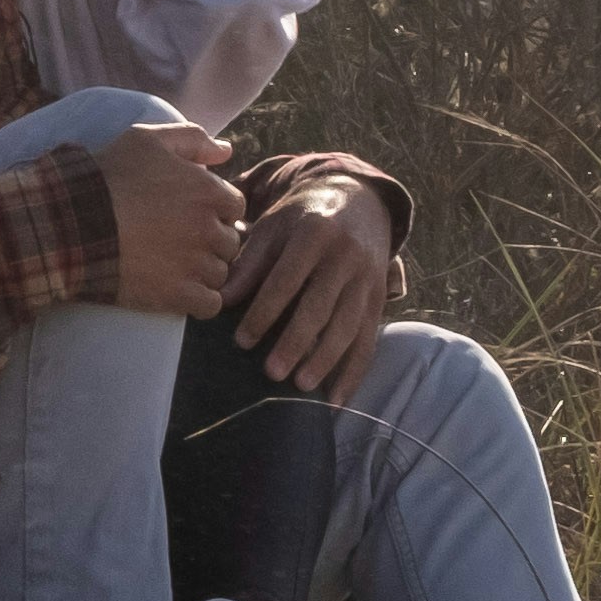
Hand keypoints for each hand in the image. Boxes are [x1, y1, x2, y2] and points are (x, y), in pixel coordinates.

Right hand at [96, 123, 242, 317]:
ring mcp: (195, 265)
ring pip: (220, 273)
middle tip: (177, 240)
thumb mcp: (146, 141)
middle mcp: (209, 229)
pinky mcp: (178, 295)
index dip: (213, 210)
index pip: (234, 206)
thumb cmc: (108, 177)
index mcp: (208, 191)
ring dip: (203, 271)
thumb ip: (191, 139)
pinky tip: (178, 290)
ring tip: (172, 265)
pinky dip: (199, 300)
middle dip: (208, 241)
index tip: (188, 214)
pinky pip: (210, 304)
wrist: (71, 224)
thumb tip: (226, 150)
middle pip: (229, 242)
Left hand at [224, 176, 400, 395]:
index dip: (264, 312)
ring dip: (325, 360)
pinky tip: (337, 399)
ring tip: (301, 387)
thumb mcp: (273, 227)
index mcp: (314, 235)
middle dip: (296, 342)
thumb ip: (248, 263)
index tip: (241, 341)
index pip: (286, 280)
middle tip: (272, 373)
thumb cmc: (302, 218)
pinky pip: (368, 341)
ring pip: (348, 326)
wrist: (358, 202)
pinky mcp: (379, 300)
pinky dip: (354, 373)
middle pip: (320, 307)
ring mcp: (368, 280)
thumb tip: (220, 299)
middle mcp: (346, 257)